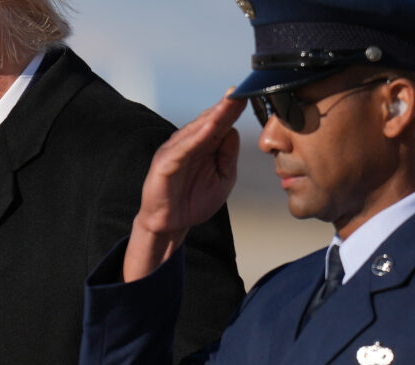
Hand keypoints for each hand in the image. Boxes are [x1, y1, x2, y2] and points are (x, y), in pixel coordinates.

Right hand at [124, 90, 245, 280]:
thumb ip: (228, 156)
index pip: (221, 123)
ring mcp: (175, 151)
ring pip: (197, 130)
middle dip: (225, 106)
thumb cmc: (194, 201)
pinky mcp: (165, 163)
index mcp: (204, 146)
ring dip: (213, 116)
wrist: (170, 224)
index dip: (233, 109)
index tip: (249, 94)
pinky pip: (182, 148)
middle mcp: (189, 143)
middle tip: (241, 90)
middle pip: (210, 120)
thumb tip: (234, 131)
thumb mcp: (222, 178)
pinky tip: (209, 127)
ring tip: (228, 102)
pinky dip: (195, 137)